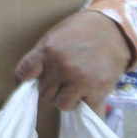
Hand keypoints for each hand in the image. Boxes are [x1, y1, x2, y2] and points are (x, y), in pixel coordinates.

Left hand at [15, 10, 131, 111]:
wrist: (114, 30)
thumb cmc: (81, 31)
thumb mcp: (55, 36)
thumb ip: (40, 56)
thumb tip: (28, 78)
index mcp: (48, 51)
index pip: (24, 73)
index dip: (22, 80)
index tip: (26, 82)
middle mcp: (62, 67)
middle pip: (43, 92)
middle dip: (50, 87)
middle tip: (60, 78)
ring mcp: (80, 81)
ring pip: (59, 104)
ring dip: (64, 98)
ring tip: (72, 87)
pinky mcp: (96, 93)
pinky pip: (80, 107)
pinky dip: (81, 101)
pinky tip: (86, 89)